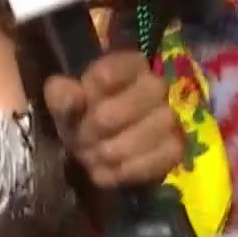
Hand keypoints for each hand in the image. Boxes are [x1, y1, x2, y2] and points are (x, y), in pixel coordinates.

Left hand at [44, 51, 186, 190]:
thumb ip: (62, 95)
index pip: (120, 66)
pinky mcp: (175, 148)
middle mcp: (155, 85)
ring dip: (113, 150)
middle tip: (80, 140)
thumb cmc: (79, 117)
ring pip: (148, 131)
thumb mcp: (62, 103)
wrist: (95, 150)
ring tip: (92, 157)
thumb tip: (73, 99)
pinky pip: (159, 159)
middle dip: (102, 124)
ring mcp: (169, 117)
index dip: (96, 87)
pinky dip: (127, 170)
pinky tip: (108, 171)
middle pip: (138, 99)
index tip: (80, 102)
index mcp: (128, 65)